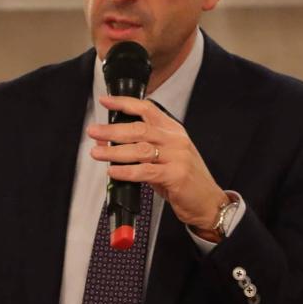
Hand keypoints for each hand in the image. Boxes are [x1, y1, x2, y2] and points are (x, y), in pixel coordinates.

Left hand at [87, 95, 229, 240]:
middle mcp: (175, 140)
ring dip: (114, 151)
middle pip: (139, 129)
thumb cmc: (184, 180)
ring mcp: (177, 157)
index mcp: (173, 131)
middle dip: (112, 130)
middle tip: (94, 131)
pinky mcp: (176, 176)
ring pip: (140, 149)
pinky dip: (126, 171)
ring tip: (97, 153)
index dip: (125, 103)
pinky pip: (146, 171)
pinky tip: (113, 172)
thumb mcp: (164, 158)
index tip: (106, 100)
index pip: (147, 109)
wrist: (209, 202)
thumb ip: (140, 149)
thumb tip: (108, 142)